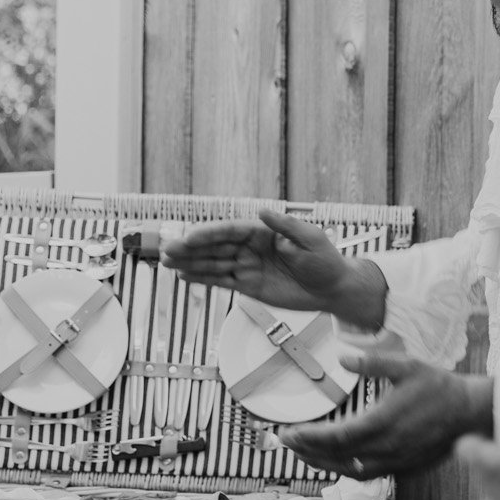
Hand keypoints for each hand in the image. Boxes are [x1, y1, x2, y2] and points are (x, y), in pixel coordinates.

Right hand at [160, 209, 385, 326]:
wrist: (333, 288)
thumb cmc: (326, 260)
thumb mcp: (311, 239)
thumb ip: (287, 226)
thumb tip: (262, 212)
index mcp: (263, 231)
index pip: (230, 230)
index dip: (209, 234)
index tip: (191, 237)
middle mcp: (251, 247)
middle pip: (215, 246)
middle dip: (191, 247)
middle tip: (167, 249)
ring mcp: (247, 266)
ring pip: (213, 263)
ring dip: (190, 262)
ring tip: (167, 262)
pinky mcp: (248, 285)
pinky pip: (221, 280)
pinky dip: (202, 278)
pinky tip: (184, 276)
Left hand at [282, 354, 491, 477]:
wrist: (472, 413)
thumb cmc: (440, 388)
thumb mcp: (406, 366)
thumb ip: (371, 362)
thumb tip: (341, 354)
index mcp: (383, 423)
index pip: (334, 438)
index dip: (307, 437)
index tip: (287, 431)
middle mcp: (386, 448)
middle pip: (336, 458)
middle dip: (306, 451)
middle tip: (285, 441)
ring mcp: (396, 462)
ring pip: (350, 471)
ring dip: (323, 463)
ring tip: (304, 453)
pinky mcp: (404, 469)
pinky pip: (368, 474)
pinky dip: (346, 468)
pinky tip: (337, 460)